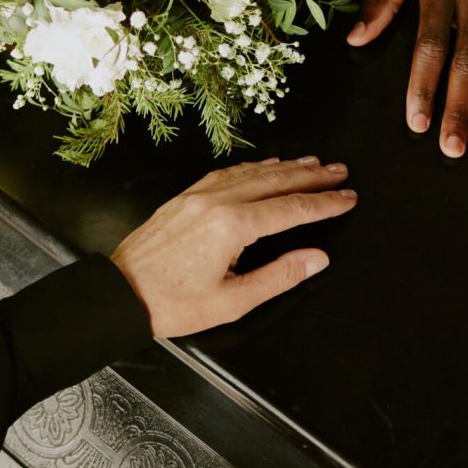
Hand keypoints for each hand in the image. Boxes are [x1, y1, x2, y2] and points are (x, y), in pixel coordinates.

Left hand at [111, 156, 356, 336]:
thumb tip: (316, 258)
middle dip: (313, 175)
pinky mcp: (186, 196)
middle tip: (340, 171)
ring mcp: (200, 194)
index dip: (325, 202)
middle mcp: (218, 201)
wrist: (119, 295)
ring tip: (312, 163)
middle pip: (277, 180)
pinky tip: (265, 167)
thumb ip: (279, 276)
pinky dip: (254, 167)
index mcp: (233, 226)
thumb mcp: (233, 301)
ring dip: (287, 167)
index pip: (292, 208)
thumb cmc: (173, 304)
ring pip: (253, 172)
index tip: (348, 197)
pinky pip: (228, 173)